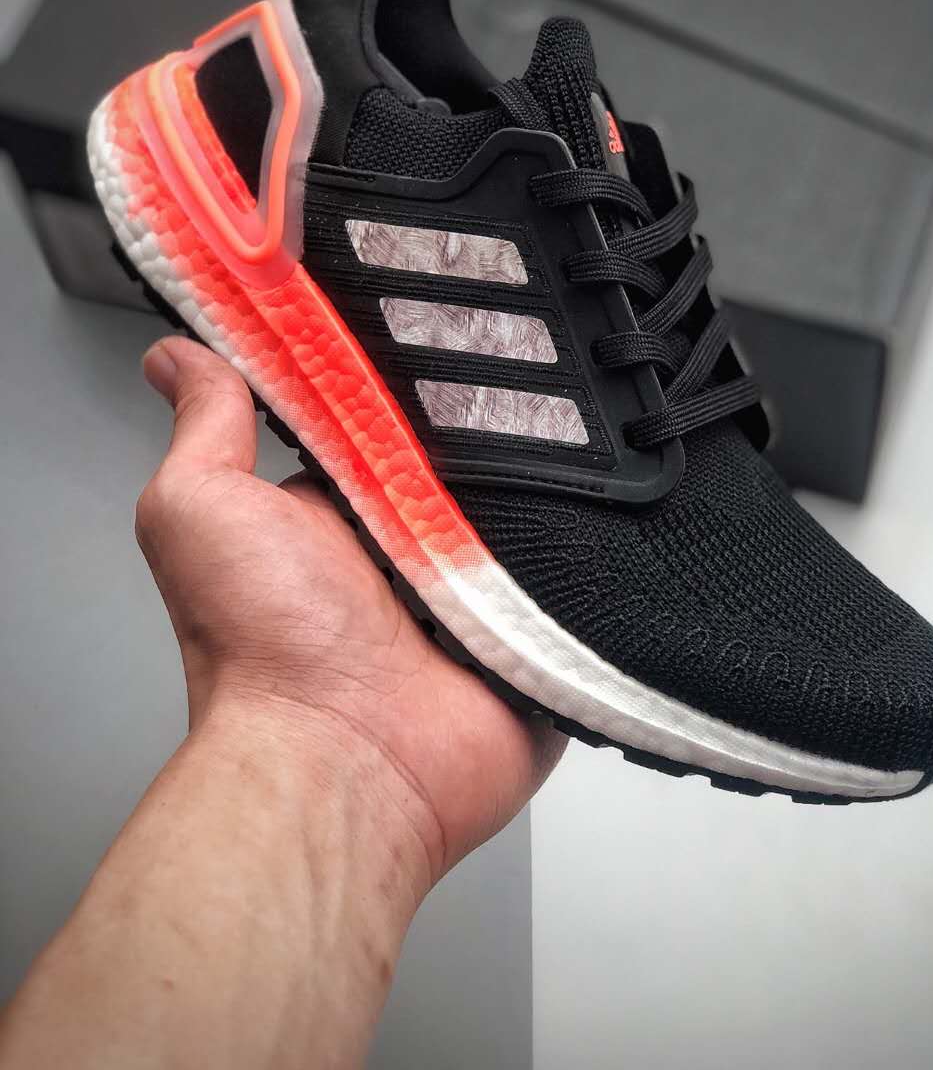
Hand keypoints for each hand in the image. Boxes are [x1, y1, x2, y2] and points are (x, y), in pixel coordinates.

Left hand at [137, 335, 563, 888]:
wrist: (345, 765)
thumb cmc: (262, 645)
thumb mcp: (202, 509)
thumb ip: (205, 427)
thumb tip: (174, 355)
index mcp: (342, 517)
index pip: (392, 422)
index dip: (414, 371)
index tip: (446, 305)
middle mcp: (412, 555)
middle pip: (475, 460)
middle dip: (500, 418)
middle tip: (534, 356)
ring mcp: (482, 598)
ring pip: (539, 509)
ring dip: (556, 479)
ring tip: (592, 419)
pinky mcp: (541, 637)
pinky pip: (584, 574)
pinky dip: (598, 546)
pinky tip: (620, 497)